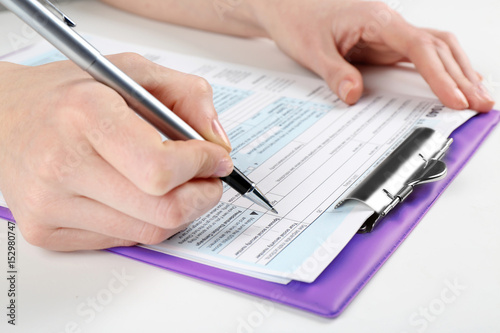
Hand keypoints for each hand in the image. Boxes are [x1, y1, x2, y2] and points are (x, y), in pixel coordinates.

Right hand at [0, 54, 232, 250]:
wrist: (3, 117)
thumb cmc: (67, 94)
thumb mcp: (131, 72)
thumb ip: (187, 95)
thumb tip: (218, 143)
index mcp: (84, 115)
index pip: (162, 169)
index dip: (203, 166)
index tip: (216, 158)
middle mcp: (62, 165)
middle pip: (165, 211)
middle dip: (203, 195)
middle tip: (207, 178)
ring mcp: (51, 206)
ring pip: (150, 231)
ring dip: (179, 209)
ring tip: (174, 184)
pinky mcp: (47, 232)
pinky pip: (124, 240)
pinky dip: (146, 220)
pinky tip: (137, 195)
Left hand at [250, 0, 493, 110]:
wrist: (287, 6)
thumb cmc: (298, 19)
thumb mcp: (311, 50)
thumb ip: (335, 73)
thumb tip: (354, 96)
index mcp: (376, 19)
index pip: (420, 46)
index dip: (441, 75)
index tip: (456, 98)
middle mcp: (389, 23)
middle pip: (438, 46)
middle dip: (462, 76)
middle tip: (482, 103)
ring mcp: (389, 32)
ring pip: (436, 46)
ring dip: (458, 69)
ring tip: (478, 94)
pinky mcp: (385, 41)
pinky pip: (421, 51)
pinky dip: (442, 66)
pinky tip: (454, 78)